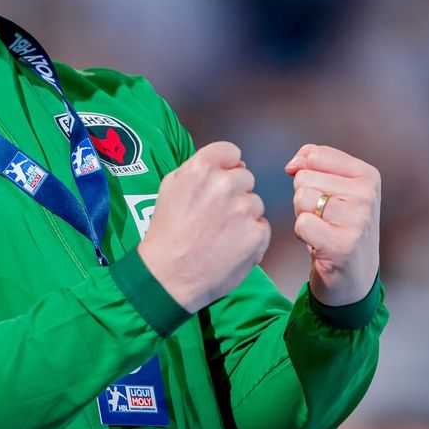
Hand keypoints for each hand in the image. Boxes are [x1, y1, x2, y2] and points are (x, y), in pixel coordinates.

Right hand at [135, 142, 269, 312]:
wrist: (169, 277)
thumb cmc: (167, 233)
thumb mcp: (170, 187)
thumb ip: (198, 168)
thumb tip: (232, 163)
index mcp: (201, 169)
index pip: (231, 152)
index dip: (225, 167)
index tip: (217, 183)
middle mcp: (225, 184)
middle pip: (245, 177)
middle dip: (233, 193)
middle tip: (214, 215)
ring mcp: (244, 209)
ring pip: (255, 203)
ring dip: (243, 215)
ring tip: (219, 234)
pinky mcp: (257, 234)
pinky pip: (262, 227)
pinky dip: (250, 237)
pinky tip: (229, 247)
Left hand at [287, 144, 380, 305]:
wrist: (354, 276)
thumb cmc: (339, 226)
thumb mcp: (336, 188)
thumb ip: (313, 164)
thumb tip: (291, 165)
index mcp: (368, 175)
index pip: (315, 155)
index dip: (306, 174)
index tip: (324, 195)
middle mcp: (367, 195)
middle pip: (304, 178)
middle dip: (304, 198)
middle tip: (324, 218)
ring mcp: (357, 220)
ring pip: (301, 198)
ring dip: (303, 216)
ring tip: (322, 229)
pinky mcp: (342, 245)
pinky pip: (301, 224)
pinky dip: (302, 234)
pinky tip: (320, 244)